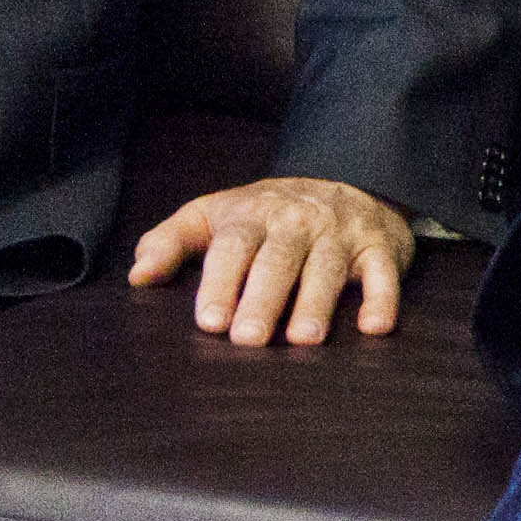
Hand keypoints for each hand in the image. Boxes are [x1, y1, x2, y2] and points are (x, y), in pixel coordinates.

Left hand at [127, 175, 418, 344]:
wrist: (347, 181)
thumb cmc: (268, 216)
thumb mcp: (214, 216)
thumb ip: (171, 242)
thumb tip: (136, 277)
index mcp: (252, 216)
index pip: (233, 247)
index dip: (220, 282)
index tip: (209, 321)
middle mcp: (297, 222)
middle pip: (277, 260)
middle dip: (263, 298)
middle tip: (248, 340)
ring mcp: (340, 234)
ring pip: (327, 267)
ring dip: (316, 302)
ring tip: (303, 340)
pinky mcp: (379, 247)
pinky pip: (384, 272)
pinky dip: (382, 298)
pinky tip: (373, 327)